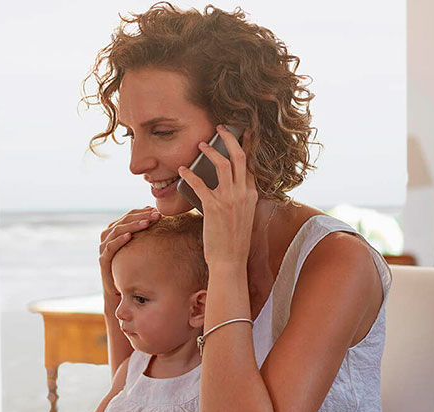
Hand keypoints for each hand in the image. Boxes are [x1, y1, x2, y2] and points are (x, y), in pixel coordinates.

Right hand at [99, 207, 160, 295]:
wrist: (118, 290)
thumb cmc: (130, 267)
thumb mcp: (138, 248)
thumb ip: (142, 233)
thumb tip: (155, 214)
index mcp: (116, 231)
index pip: (128, 215)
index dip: (142, 211)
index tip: (156, 210)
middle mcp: (107, 236)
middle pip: (123, 220)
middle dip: (141, 216)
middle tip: (156, 215)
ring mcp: (103, 248)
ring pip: (117, 230)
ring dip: (133, 225)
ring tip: (147, 223)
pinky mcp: (103, 260)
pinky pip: (110, 247)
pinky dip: (119, 240)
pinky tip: (130, 236)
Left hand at [178, 125, 257, 266]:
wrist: (230, 261)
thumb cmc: (234, 241)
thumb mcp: (244, 216)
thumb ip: (239, 199)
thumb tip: (228, 188)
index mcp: (251, 195)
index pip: (250, 164)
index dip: (246, 145)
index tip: (242, 133)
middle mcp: (243, 193)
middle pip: (239, 156)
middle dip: (230, 137)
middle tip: (220, 128)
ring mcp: (229, 199)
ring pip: (222, 164)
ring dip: (210, 150)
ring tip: (200, 145)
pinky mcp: (213, 207)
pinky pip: (199, 183)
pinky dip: (189, 174)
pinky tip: (182, 170)